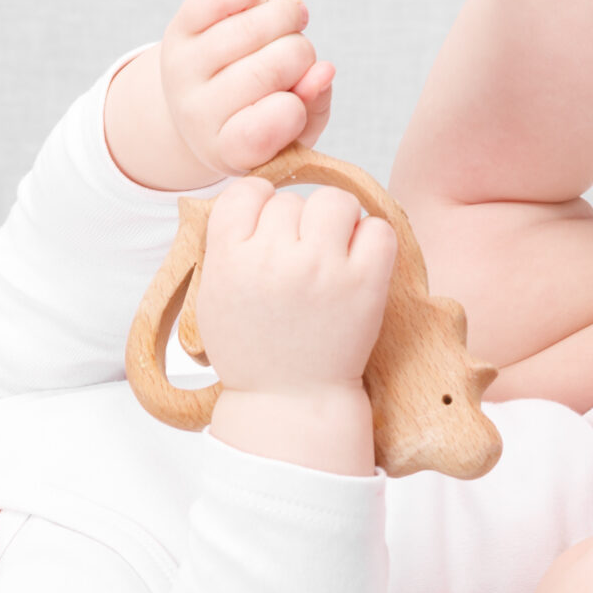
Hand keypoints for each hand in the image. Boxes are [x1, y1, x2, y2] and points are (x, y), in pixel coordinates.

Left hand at [158, 0, 336, 177]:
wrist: (202, 101)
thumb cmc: (258, 117)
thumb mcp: (292, 130)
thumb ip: (314, 108)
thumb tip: (322, 71)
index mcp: (228, 151)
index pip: (261, 132)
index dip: (292, 112)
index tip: (296, 103)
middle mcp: (196, 114)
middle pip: (272, 68)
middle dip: (301, 53)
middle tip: (297, 55)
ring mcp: (182, 70)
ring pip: (250, 29)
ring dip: (285, 16)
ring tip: (287, 23)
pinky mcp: (177, 31)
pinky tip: (257, 0)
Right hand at [193, 178, 394, 473]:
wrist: (291, 400)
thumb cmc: (252, 351)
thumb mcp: (214, 296)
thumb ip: (226, 245)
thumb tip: (255, 195)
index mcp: (230, 259)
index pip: (246, 191)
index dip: (259, 202)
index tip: (267, 226)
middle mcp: (274, 258)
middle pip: (292, 199)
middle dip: (296, 223)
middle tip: (299, 256)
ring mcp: (321, 268)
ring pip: (335, 201)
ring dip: (336, 221)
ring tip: (332, 251)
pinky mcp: (364, 283)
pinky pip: (378, 228)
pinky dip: (371, 239)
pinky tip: (359, 262)